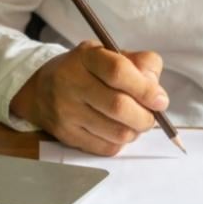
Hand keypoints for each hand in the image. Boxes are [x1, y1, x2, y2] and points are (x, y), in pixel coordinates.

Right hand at [10, 41, 167, 155]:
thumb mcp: (110, 55)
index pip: (118, 72)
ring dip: (135, 131)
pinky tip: (116, 130)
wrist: (41, 90)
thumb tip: (158, 94)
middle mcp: (71, 83)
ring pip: (117, 132)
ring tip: (134, 123)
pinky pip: (106, 148)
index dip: (145, 89)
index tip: (160, 101)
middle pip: (119, 107)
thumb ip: (140, 65)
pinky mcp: (66, 135)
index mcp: (86, 57)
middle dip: (145, 117)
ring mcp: (66, 111)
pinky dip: (120, 142)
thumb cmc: (86, 71)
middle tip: (151, 116)